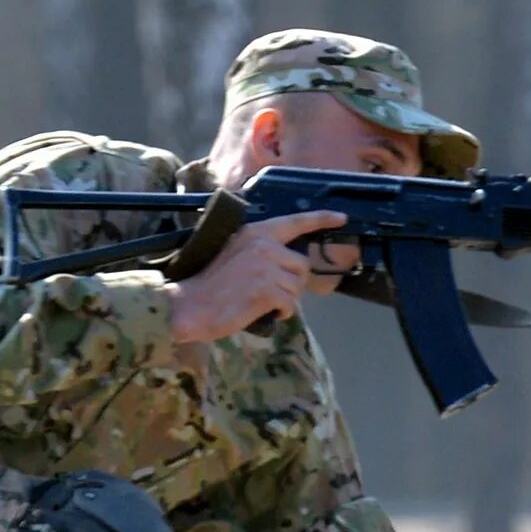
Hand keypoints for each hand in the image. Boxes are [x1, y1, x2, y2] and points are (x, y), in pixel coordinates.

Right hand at [165, 209, 347, 342]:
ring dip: (286, 299)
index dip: (321, 219)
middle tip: (270, 292)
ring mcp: (266, 267)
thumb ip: (261, 251)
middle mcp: (264, 245)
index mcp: (256, 232)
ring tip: (261, 302)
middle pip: (302, 266)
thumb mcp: (234, 253)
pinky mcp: (266, 290)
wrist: (190, 304)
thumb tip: (288, 265)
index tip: (341, 217)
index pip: (295, 221)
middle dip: (292, 283)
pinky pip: (290, 305)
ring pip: (298, 287)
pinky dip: (281, 314)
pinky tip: (264, 313)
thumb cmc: (210, 284)